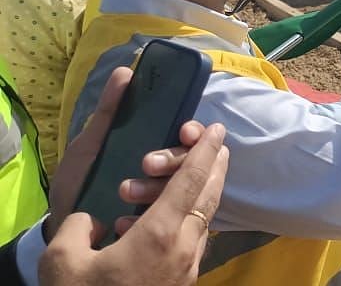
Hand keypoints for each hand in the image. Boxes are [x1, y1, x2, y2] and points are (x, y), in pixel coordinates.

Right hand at [39, 123, 228, 285]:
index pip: (192, 181)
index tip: (216, 130)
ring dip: (201, 192)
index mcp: (159, 235)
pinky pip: (194, 240)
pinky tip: (166, 218)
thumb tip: (92, 219)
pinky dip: (188, 219)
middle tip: (217, 143)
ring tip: (190, 176)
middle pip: (210, 196)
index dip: (204, 151)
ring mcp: (188, 268)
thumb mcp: (63, 261)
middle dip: (215, 165)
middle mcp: (184, 248)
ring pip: (205, 219)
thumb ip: (78, 227)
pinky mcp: (183, 283)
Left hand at [43, 67, 208, 240]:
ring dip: (156, 187)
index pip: (190, 135)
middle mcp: (166, 172)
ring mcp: (164, 199)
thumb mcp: (90, 144)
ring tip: (126, 192)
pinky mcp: (157, 224)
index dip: (193, 132)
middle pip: (190, 161)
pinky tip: (125, 218)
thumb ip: (108, 112)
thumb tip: (125, 72)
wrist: (62, 225)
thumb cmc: (78, 180)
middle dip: (172, 160)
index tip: (184, 132)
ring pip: (183, 190)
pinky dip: (150, 216)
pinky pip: (170, 219)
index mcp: (155, 147)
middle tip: (147, 164)